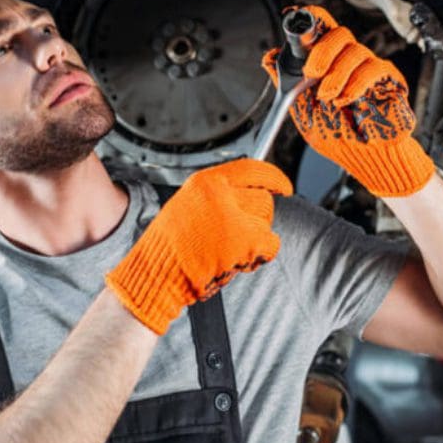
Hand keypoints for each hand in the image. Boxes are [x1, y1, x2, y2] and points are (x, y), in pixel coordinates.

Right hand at [105, 159, 292, 333]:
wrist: (158, 274)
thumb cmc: (170, 248)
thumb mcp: (187, 206)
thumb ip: (216, 196)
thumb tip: (248, 195)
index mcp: (205, 181)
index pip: (251, 169)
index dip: (273, 178)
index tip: (284, 186)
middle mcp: (221, 194)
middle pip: (263, 199)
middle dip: (259, 219)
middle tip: (244, 236)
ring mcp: (234, 216)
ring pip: (266, 222)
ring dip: (256, 240)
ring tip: (229, 251)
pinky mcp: (245, 240)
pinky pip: (270, 244)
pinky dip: (260, 256)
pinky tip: (238, 261)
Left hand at [261, 5, 433, 197]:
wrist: (362, 158)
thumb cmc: (337, 135)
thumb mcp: (302, 112)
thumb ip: (286, 85)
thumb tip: (268, 58)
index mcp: (327, 62)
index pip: (322, 29)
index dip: (311, 18)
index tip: (295, 17)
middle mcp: (348, 60)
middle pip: (338, 33)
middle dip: (321, 50)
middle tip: (311, 73)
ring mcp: (368, 68)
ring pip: (355, 50)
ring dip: (336, 75)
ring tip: (328, 99)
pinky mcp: (388, 80)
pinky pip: (374, 68)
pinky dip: (356, 84)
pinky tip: (346, 101)